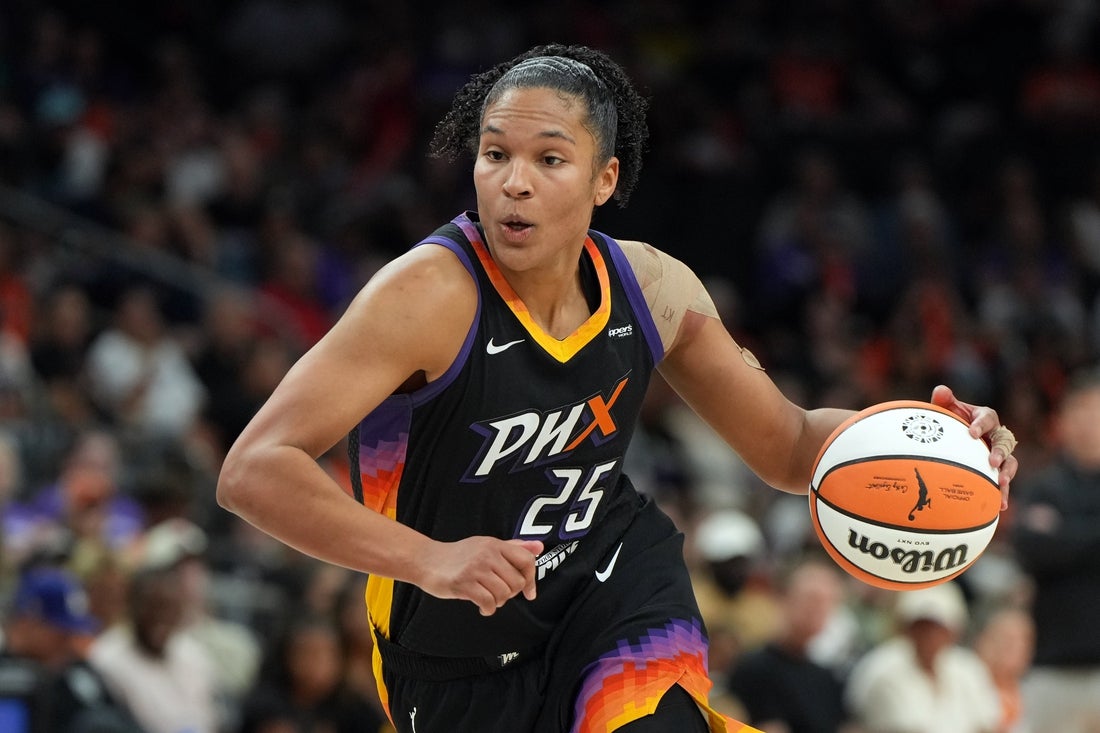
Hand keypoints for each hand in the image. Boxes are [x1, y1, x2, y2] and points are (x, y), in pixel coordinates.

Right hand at [417, 536, 543, 615]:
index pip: (526, 560)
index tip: (529, 593)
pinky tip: (481, 607)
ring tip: (488, 598)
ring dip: (498, 602)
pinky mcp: (464, 583)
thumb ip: (514, 547)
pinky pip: (489, 603)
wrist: (427, 560)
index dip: (532, 579)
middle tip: (498, 594)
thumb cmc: (459, 556)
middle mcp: (488, 554)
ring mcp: (476, 568)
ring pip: (504, 594)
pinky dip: (488, 610)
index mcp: (495, 544)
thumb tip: (540, 547)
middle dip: (511, 594)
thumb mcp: (487, 546)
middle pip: (517, 582)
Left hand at [931, 384, 1017, 508]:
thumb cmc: (950, 421)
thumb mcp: (946, 409)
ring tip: (1002, 484)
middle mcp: (996, 435)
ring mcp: (999, 453)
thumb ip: (944, 400)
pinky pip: (1003, 481)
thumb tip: (941, 390)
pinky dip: (1003, 493)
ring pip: (1010, 463)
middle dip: (1000, 451)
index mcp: (985, 417)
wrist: (952, 439)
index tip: (971, 432)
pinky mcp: (996, 470)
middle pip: (1005, 441)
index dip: (981, 424)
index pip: (987, 417)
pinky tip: (1000, 506)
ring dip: (1007, 473)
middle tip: (992, 461)